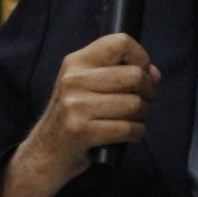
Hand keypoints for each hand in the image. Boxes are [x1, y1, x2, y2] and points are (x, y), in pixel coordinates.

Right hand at [0, 33, 160, 196]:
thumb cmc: (74, 118)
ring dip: (143, 115)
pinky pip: (128, 128)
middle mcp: (74, 79)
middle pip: (134, 75)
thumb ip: (118, 75)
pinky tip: (129, 134)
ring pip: (134, 104)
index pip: (120, 42)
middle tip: (143, 102)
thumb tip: (153, 73)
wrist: (44, 154)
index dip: (141, 57)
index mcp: (76, 62)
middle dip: (148, 91)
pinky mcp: (81, 131)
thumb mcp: (86, 87)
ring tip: (134, 120)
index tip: (141, 73)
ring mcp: (75, 105)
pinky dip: (137, 133)